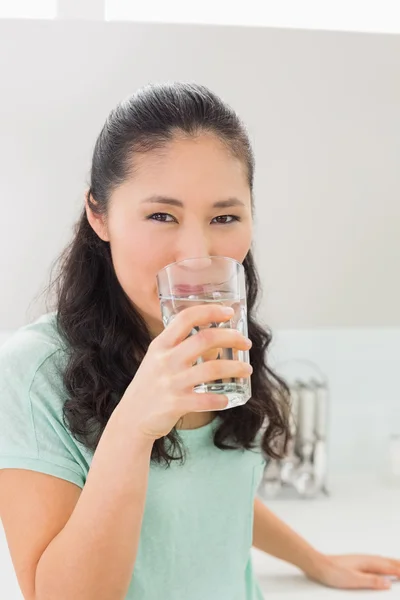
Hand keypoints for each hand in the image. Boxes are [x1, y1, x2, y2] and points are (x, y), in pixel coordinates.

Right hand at [117, 303, 251, 440]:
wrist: (131, 418)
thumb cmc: (150, 385)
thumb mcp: (158, 359)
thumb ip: (180, 346)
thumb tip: (216, 339)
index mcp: (161, 345)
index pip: (186, 317)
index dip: (210, 311)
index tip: (229, 312)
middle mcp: (165, 360)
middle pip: (205, 339)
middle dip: (231, 338)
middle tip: (246, 342)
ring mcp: (170, 382)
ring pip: (211, 369)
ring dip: (235, 368)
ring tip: (247, 369)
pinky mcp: (175, 404)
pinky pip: (205, 400)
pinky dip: (220, 399)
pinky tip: (226, 398)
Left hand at [307, 553, 399, 590]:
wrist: (319, 565)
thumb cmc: (333, 572)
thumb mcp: (354, 580)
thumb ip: (372, 581)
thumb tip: (387, 584)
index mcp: (368, 563)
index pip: (389, 568)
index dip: (399, 571)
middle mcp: (366, 559)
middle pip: (387, 561)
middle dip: (398, 564)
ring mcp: (361, 559)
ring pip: (381, 560)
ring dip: (392, 562)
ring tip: (398, 564)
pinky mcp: (356, 562)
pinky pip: (375, 561)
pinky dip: (383, 563)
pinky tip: (381, 565)